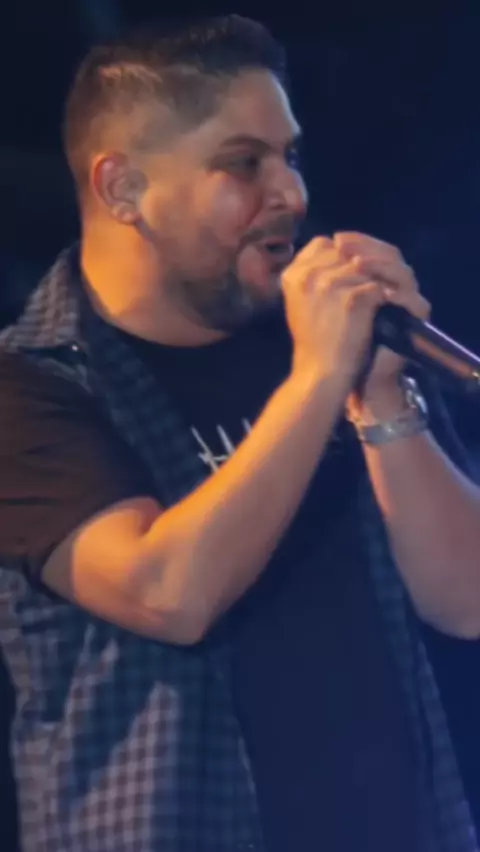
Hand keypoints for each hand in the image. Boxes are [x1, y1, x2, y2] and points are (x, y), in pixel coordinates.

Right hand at [282, 235, 389, 393]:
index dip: (340, 253)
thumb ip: (312, 276)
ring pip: (364, 266)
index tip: (350, 267)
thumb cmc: (312, 341)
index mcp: (292, 274)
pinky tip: (384, 307)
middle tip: (373, 280)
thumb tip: (338, 251)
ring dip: (375, 279)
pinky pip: (376, 286)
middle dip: (361, 264)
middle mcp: (307, 274)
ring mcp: (329, 285)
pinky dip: (383, 296)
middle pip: (346, 251)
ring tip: (380, 294)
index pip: (323, 243)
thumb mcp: (301, 302)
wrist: (320, 372)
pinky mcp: (352, 298)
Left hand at [333, 232, 430, 413]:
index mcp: (375, 279)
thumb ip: (324, 274)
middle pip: (390, 253)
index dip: (357, 241)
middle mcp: (395, 286)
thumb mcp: (323, 301)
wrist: (345, 374)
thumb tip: (315, 245)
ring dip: (380, 265)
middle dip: (367, 247)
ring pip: (403, 271)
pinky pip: (413, 299)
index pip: (373, 248)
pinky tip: (378, 290)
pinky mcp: (415, 320)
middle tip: (346, 245)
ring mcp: (408, 301)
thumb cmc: (332, 338)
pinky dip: (396, 293)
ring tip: (358, 264)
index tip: (336, 239)